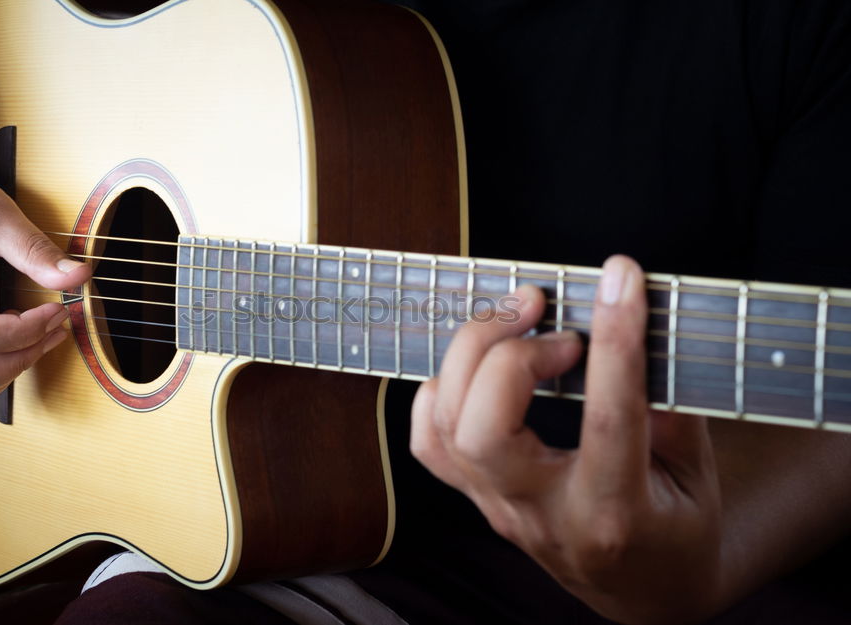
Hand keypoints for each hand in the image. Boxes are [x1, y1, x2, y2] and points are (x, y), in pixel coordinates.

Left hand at [411, 255, 722, 623]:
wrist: (644, 592)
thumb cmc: (677, 527)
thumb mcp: (700, 473)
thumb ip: (670, 405)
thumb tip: (631, 325)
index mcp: (615, 513)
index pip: (606, 417)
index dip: (614, 339)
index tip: (621, 278)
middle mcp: (543, 514)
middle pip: (484, 431)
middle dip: (509, 353)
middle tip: (550, 310)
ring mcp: (499, 508)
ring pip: (446, 430)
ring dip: (470, 355)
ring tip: (519, 315)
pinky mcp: (477, 498)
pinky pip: (429, 442)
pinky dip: (442, 389)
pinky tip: (481, 363)